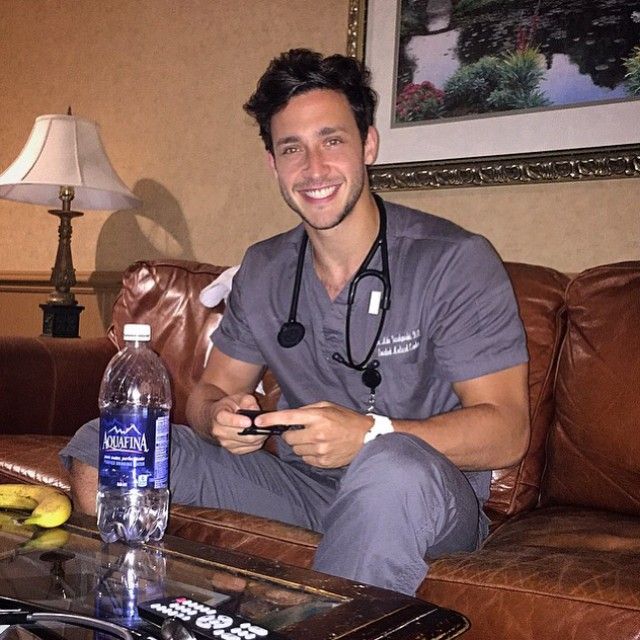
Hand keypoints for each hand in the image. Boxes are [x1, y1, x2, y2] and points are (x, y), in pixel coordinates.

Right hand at [210, 394, 267, 453]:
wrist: (222, 416)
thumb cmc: (231, 406)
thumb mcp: (239, 397)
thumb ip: (248, 401)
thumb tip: (255, 409)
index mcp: (218, 415)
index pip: (225, 420)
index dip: (237, 421)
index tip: (249, 421)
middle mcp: (218, 430)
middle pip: (238, 434)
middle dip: (253, 430)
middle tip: (264, 424)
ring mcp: (224, 442)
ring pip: (246, 442)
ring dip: (257, 436)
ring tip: (263, 428)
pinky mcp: (232, 450)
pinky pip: (248, 448)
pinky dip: (257, 442)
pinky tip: (260, 435)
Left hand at [255, 401, 371, 467]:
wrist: (365, 438)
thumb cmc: (345, 419)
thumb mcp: (327, 406)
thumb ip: (307, 410)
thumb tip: (289, 417)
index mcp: (317, 417)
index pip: (288, 418)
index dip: (270, 419)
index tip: (258, 421)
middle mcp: (317, 434)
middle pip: (289, 438)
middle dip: (291, 435)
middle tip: (302, 431)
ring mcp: (320, 450)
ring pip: (296, 450)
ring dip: (301, 445)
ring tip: (315, 439)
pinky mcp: (323, 462)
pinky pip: (305, 459)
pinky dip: (309, 454)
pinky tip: (320, 448)